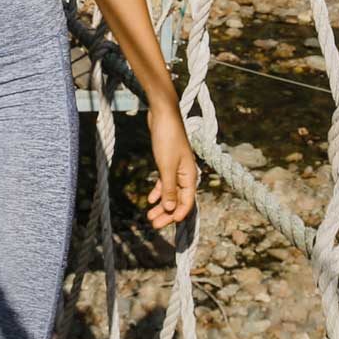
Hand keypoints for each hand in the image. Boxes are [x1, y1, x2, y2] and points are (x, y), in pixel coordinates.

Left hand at [145, 103, 197, 229]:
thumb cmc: (167, 138)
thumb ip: (168, 188)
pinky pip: (165, 182)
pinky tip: (150, 200)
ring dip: (161, 205)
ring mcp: (177, 169)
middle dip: (166, 214)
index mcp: (190, 176)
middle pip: (178, 200)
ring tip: (149, 216)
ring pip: (170, 193)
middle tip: (153, 225)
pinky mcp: (168, 162)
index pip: (186, 203)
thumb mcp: (166, 166)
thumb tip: (169, 209)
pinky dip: (158, 191)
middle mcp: (186, 175)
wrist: (163, 114)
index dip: (176, 215)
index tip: (165, 225)